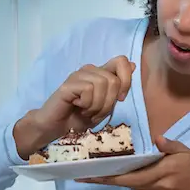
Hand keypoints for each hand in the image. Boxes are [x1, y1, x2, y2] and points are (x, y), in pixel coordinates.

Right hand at [14, 56, 134, 156]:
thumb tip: (134, 65)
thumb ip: (118, 87)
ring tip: (86, 111)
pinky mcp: (69, 84)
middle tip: (95, 112)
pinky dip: (87, 105)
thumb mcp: (106, 105)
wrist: (56, 128)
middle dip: (108, 103)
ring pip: (102, 85)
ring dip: (97, 106)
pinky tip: (77, 107)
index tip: (120, 99)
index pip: (121, 61)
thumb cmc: (79, 117)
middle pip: (114, 80)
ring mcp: (78, 75)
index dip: (126, 80)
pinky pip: (88, 90)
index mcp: (100, 73)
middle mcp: (89, 70)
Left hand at [86, 136, 189, 189]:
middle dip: (107, 180)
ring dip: (124, 180)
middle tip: (86, 176)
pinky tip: (138, 177)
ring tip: (106, 172)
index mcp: (165, 172)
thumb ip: (170, 145)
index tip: (93, 175)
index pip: (132, 176)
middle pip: (129, 184)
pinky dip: (139, 184)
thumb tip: (157, 138)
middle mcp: (159, 188)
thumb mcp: (186, 152)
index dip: (111, 176)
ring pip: (136, 188)